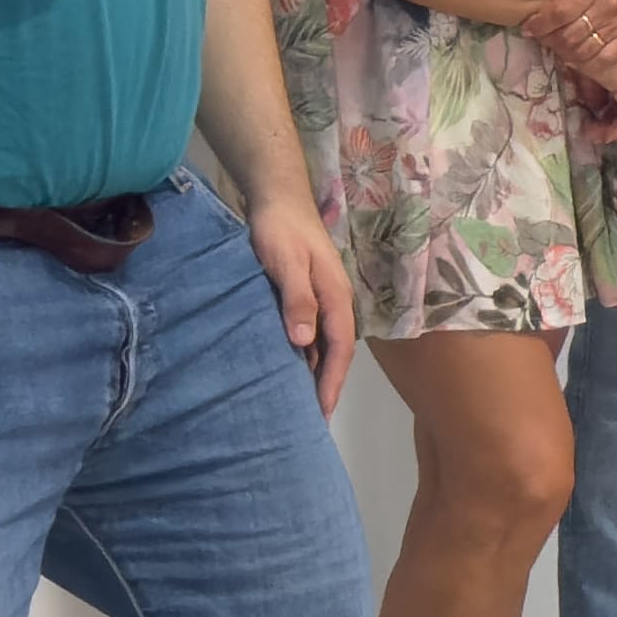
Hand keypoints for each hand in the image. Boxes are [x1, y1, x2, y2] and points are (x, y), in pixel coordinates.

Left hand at [250, 191, 353, 407]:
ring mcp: (322, 298)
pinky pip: (310, 332)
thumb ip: (297, 301)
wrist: (277, 197)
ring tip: (301, 402)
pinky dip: (304, 353)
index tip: (322, 412)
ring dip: (316, 371)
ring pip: (324, 344)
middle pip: (336, 352)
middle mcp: (334, 302)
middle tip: (313, 420)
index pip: (339, 350)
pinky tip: (289, 366)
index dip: (331, 382)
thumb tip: (304, 343)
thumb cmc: (281, 230)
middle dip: (327, 385)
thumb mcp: (286, 264)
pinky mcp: (306, 294)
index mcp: (336, 298)